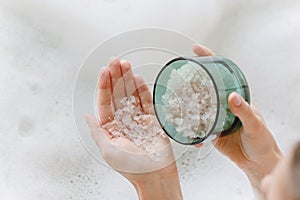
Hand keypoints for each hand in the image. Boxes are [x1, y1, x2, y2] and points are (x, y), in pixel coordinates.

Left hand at [85, 58, 181, 199]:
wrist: (155, 175)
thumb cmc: (132, 167)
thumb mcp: (108, 150)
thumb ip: (97, 131)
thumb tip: (87, 115)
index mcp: (111, 126)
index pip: (106, 101)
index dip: (104, 86)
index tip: (104, 71)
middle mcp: (124, 120)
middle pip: (118, 94)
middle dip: (116, 77)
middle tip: (115, 60)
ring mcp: (138, 118)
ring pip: (132, 94)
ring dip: (128, 79)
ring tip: (125, 63)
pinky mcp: (152, 119)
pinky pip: (146, 101)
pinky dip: (143, 89)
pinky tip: (137, 78)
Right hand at [193, 44, 281, 188]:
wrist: (257, 163)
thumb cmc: (261, 141)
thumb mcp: (255, 125)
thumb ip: (243, 111)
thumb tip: (232, 97)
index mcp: (235, 99)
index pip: (222, 74)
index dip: (210, 60)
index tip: (197, 50)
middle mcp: (223, 105)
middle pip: (205, 88)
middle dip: (192, 80)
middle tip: (180, 75)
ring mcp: (215, 118)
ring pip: (198, 107)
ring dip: (187, 104)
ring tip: (176, 102)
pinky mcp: (210, 131)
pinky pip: (197, 127)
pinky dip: (192, 130)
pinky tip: (190, 133)